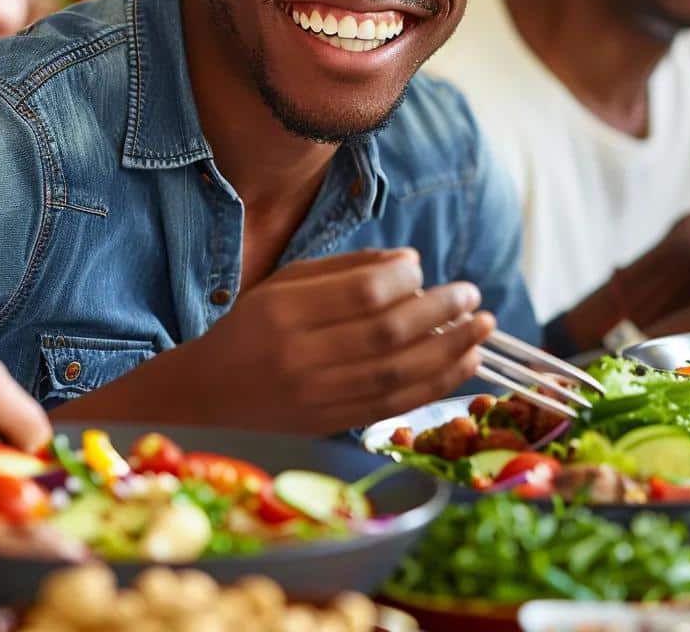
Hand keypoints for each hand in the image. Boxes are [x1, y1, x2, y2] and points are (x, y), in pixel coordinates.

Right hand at [62, 248, 493, 434]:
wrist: (206, 397)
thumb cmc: (250, 328)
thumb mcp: (284, 283)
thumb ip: (345, 269)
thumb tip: (411, 263)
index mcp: (281, 310)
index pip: (360, 292)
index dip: (404, 279)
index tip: (425, 269)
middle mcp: (298, 356)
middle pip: (386, 334)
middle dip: (441, 312)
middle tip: (474, 296)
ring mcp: (315, 397)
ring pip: (397, 375)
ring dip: (449, 352)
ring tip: (483, 332)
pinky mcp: (329, 427)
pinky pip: (392, 407)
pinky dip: (433, 387)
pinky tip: (461, 366)